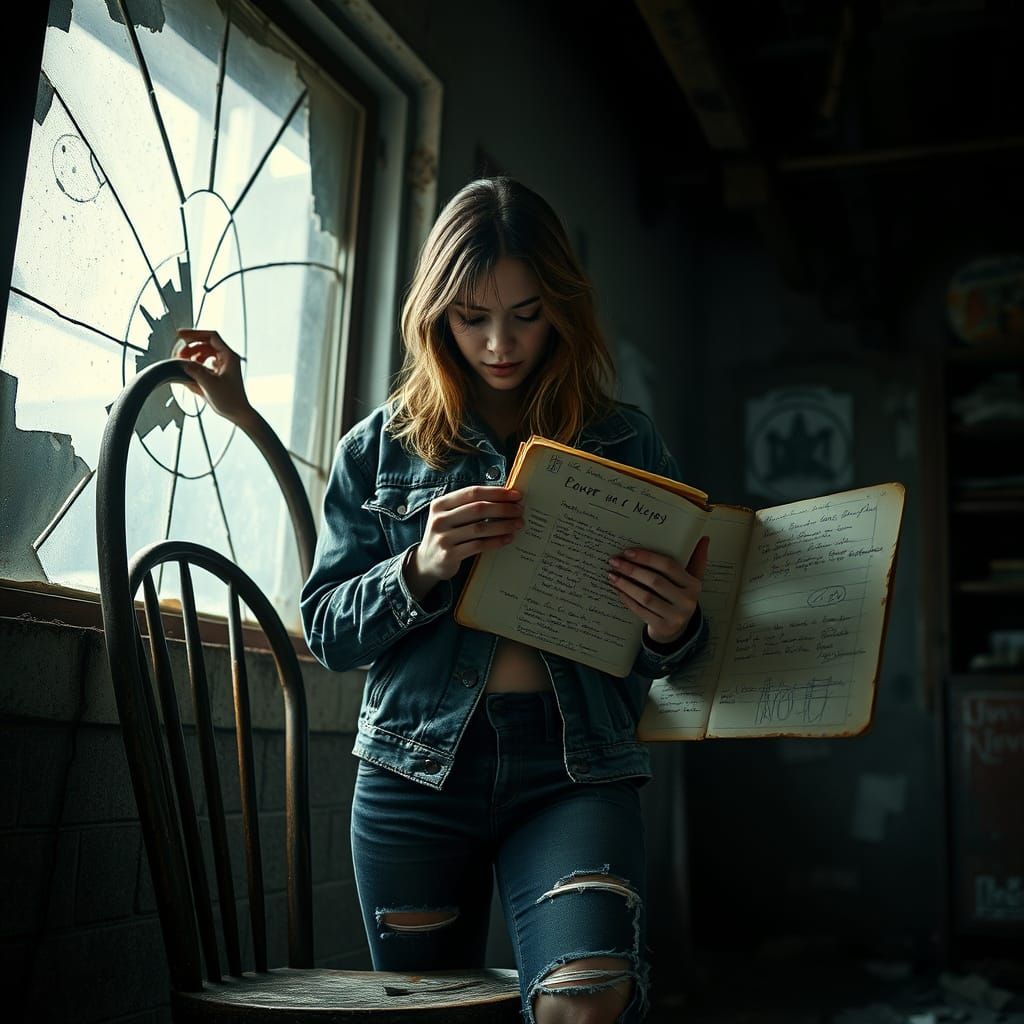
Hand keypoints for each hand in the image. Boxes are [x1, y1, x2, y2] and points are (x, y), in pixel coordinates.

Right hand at [173, 329, 253, 426]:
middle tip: (179, 356)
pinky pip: (204, 364)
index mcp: (229, 357)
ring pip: (204, 353)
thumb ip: (195, 372)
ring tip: (184, 364)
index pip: (211, 336)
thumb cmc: (230, 400)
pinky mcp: (219, 374)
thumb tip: (182, 362)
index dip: (194, 333)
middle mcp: (226, 359)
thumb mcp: (210, 385)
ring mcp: (223, 366)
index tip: (180, 335)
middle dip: (190, 348)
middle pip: (205, 344)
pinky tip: (190, 374)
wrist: (238, 414)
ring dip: (192, 356)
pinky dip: (196, 366)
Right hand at [405, 485, 523, 597]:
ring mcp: (443, 538)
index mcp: (440, 504)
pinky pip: (478, 546)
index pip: (472, 492)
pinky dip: (496, 541)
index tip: (516, 495)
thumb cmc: (446, 534)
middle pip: (478, 509)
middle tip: (520, 510)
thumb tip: (505, 498)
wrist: (427, 561)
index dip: (496, 492)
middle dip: (503, 508)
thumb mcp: (450, 516)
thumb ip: (470, 506)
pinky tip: (508, 539)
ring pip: (480, 528)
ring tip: (518, 524)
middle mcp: (439, 519)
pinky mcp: (449, 555)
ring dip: (503, 525)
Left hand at [607, 535, 709, 645]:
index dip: (648, 558)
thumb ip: (697, 559)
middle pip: (655, 581)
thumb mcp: (692, 579)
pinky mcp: (663, 627)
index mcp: (693, 584)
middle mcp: (687, 601)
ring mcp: (675, 616)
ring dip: (626, 585)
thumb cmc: (680, 597)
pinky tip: (618, 590)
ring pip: (646, 597)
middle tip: (614, 562)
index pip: (669, 566)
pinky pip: (640, 611)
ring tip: (612, 575)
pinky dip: (627, 599)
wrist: (678, 629)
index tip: (628, 552)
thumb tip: (704, 538)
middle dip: (632, 570)